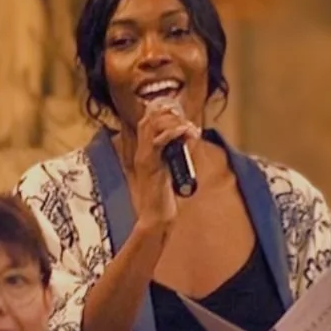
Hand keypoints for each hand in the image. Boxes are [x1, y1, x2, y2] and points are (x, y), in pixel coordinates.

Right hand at [119, 97, 199, 237]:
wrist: (156, 218)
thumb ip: (177, 155)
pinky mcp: (150, 165)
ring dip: (173, 122)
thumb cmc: (164, 199)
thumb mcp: (172, 172)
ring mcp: (144, 158)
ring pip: (152, 125)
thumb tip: (189, 140)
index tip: (180, 114)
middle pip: (148, 118)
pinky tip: (184, 132)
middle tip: (187, 122)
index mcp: (145, 152)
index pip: (147, 121)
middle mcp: (142, 152)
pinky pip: (158, 141)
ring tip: (188, 129)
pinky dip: (172, 132)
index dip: (162, 112)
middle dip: (169, 114)